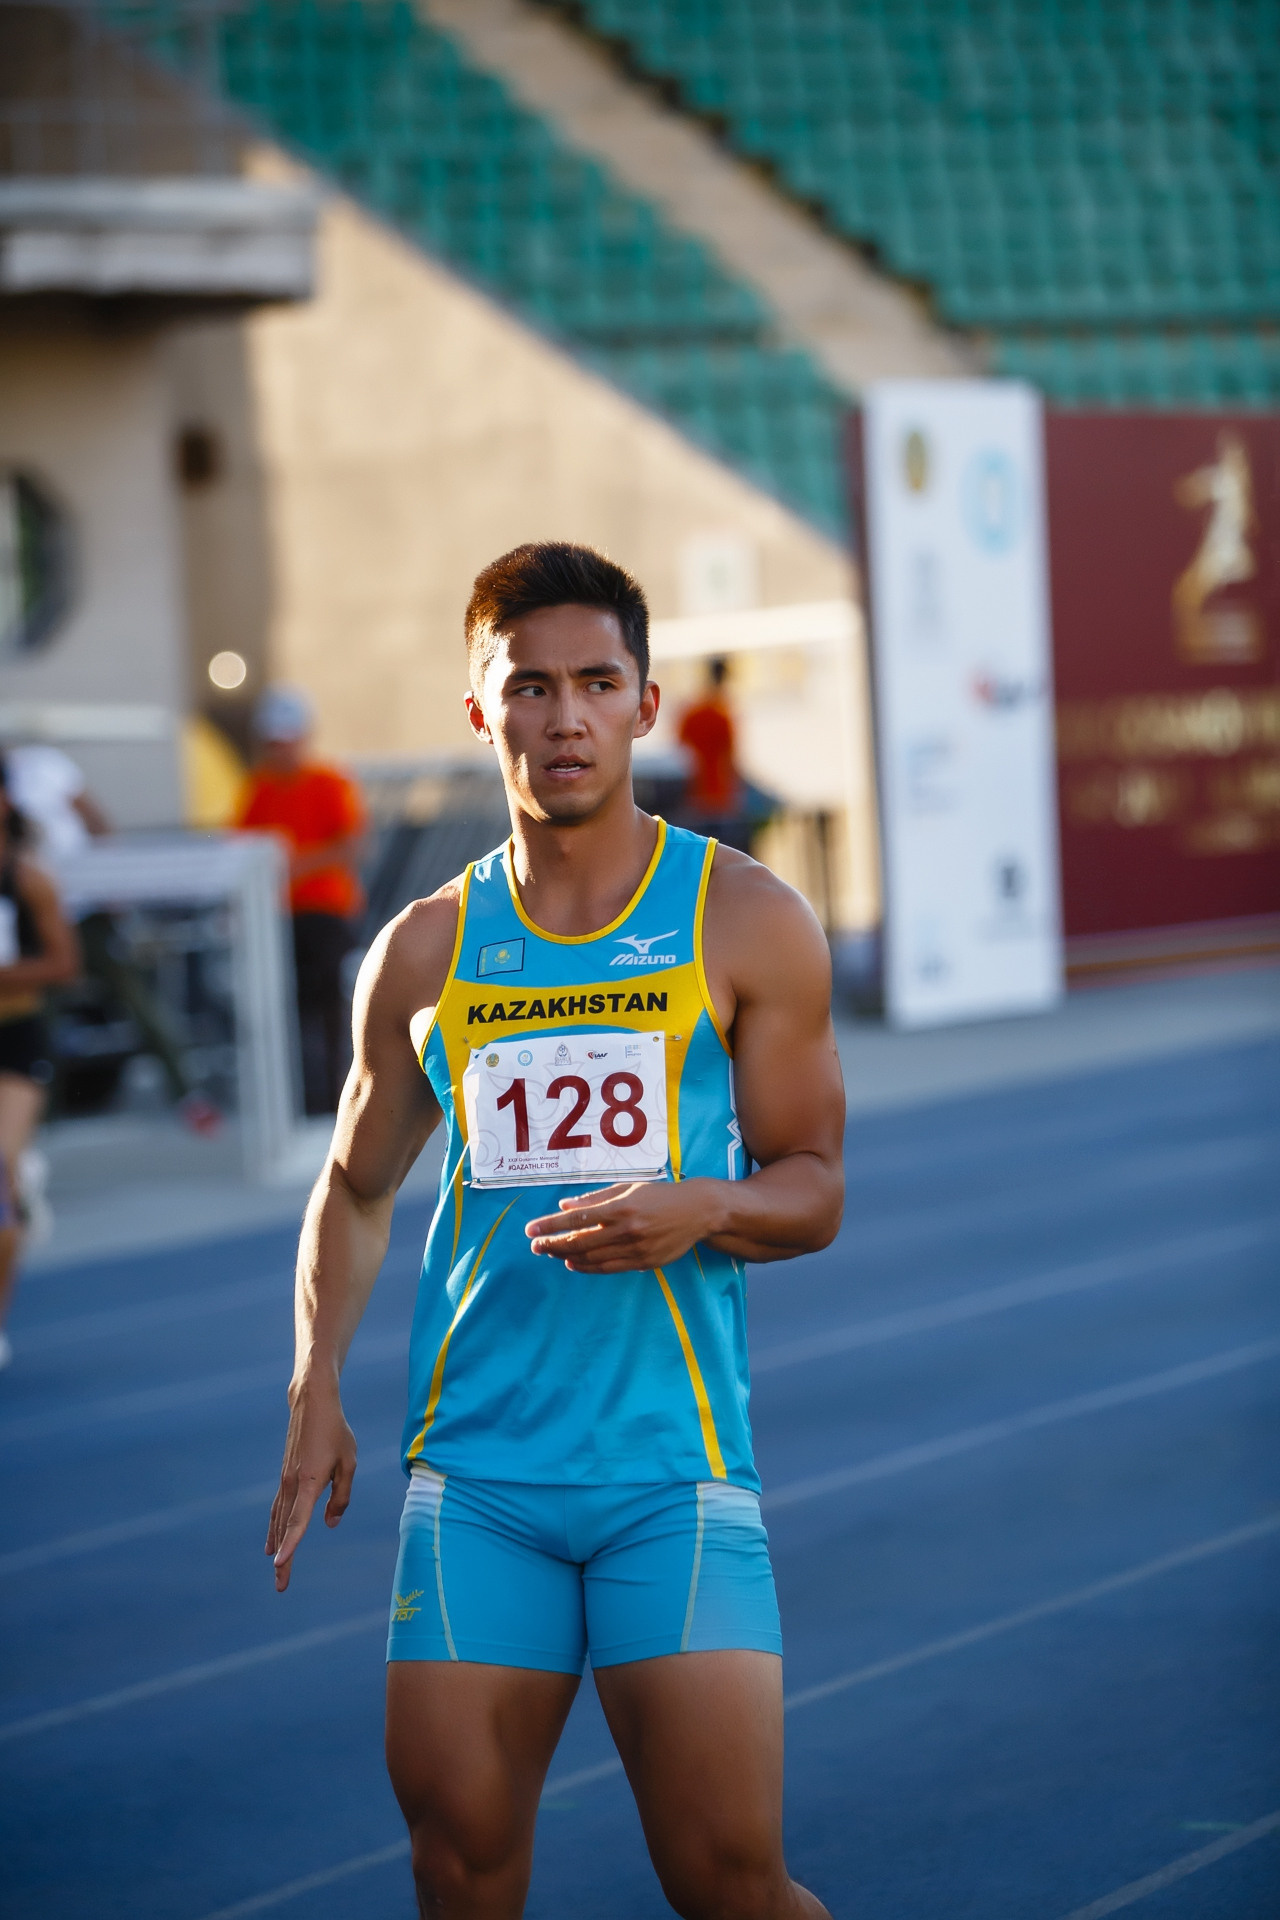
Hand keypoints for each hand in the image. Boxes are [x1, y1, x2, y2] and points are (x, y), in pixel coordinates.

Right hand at [266, 1379, 356, 1591]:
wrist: (311, 1403)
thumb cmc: (336, 1432)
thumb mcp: (349, 1462)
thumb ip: (343, 1495)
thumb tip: (331, 1523)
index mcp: (311, 1482)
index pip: (298, 1520)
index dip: (291, 1544)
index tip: (280, 1563)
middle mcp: (293, 1484)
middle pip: (286, 1527)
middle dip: (283, 1558)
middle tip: (280, 1586)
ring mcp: (286, 1480)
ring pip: (279, 1519)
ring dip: (277, 1545)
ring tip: (277, 1570)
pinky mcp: (286, 1476)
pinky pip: (279, 1507)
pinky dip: (275, 1526)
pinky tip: (272, 1540)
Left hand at [525, 1179, 722, 1272]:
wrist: (697, 1212)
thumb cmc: (660, 1195)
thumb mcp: (628, 1188)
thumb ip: (595, 1198)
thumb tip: (564, 1207)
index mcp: (620, 1207)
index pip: (576, 1219)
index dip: (550, 1226)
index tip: (531, 1230)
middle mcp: (626, 1230)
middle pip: (580, 1242)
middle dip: (553, 1244)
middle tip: (535, 1246)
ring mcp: (635, 1249)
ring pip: (592, 1258)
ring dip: (566, 1256)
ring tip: (550, 1253)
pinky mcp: (644, 1263)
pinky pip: (609, 1268)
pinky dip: (588, 1267)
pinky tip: (573, 1263)